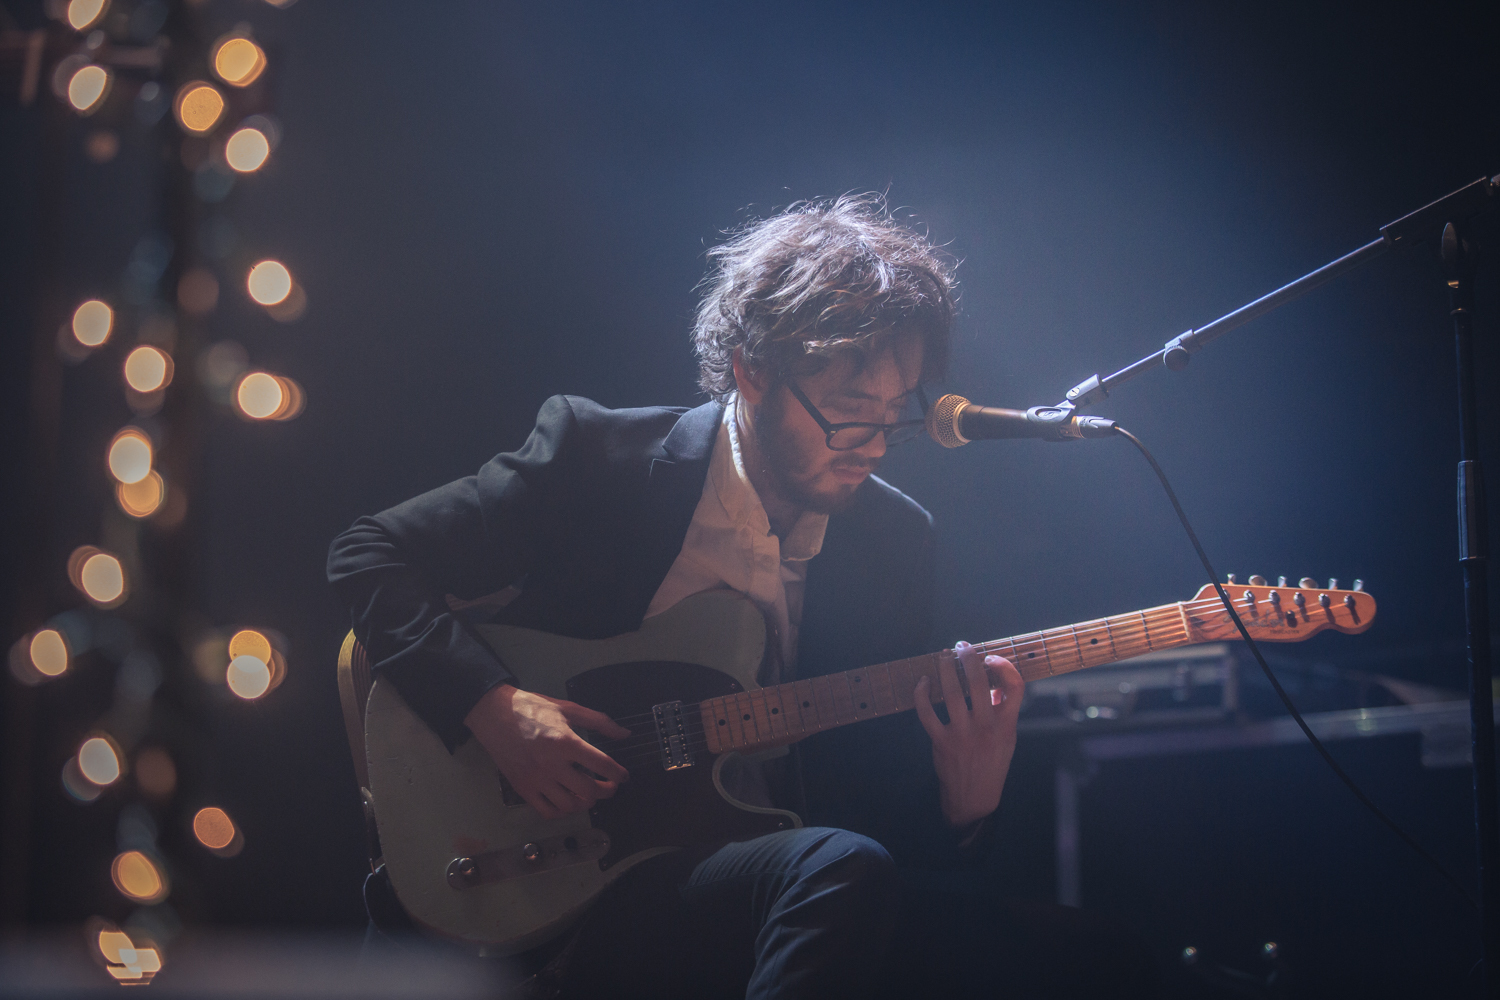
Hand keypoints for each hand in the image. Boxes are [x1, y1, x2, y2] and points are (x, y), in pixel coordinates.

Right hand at [463, 684, 631, 819]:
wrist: (494, 714)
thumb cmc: (531, 709)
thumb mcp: (567, 709)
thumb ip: (599, 721)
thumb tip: (624, 734)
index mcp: (565, 742)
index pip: (601, 764)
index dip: (618, 773)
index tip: (623, 776)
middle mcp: (552, 764)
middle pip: (589, 790)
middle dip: (606, 791)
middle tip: (610, 786)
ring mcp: (536, 779)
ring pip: (570, 805)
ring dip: (586, 803)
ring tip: (590, 794)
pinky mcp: (523, 788)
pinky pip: (548, 811)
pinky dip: (563, 811)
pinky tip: (568, 801)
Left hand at [914, 641, 1024, 828]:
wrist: (974, 799)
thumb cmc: (992, 764)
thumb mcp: (1007, 738)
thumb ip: (1003, 711)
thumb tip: (994, 683)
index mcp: (1007, 724)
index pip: (1015, 687)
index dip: (1004, 666)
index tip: (991, 657)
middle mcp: (986, 727)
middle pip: (978, 682)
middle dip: (968, 658)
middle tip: (961, 647)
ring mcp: (963, 734)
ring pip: (951, 692)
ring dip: (945, 668)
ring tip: (943, 656)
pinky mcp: (942, 742)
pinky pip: (927, 712)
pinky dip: (922, 693)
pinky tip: (923, 682)